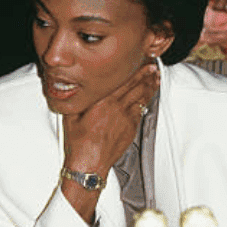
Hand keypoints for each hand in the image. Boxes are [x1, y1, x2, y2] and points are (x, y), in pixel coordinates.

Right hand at [62, 63, 159, 179]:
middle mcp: (118, 108)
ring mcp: (127, 119)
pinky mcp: (131, 128)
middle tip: (154, 66)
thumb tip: (76, 87)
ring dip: (150, 87)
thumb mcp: (71, 115)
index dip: (136, 71)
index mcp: (104, 102)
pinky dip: (146, 101)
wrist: (89, 163)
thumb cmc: (79, 142)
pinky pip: (141, 111)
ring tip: (155, 78)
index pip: (124, 81)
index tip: (144, 63)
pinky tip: (148, 97)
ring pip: (142, 98)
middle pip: (137, 88)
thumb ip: (78, 99)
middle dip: (147, 76)